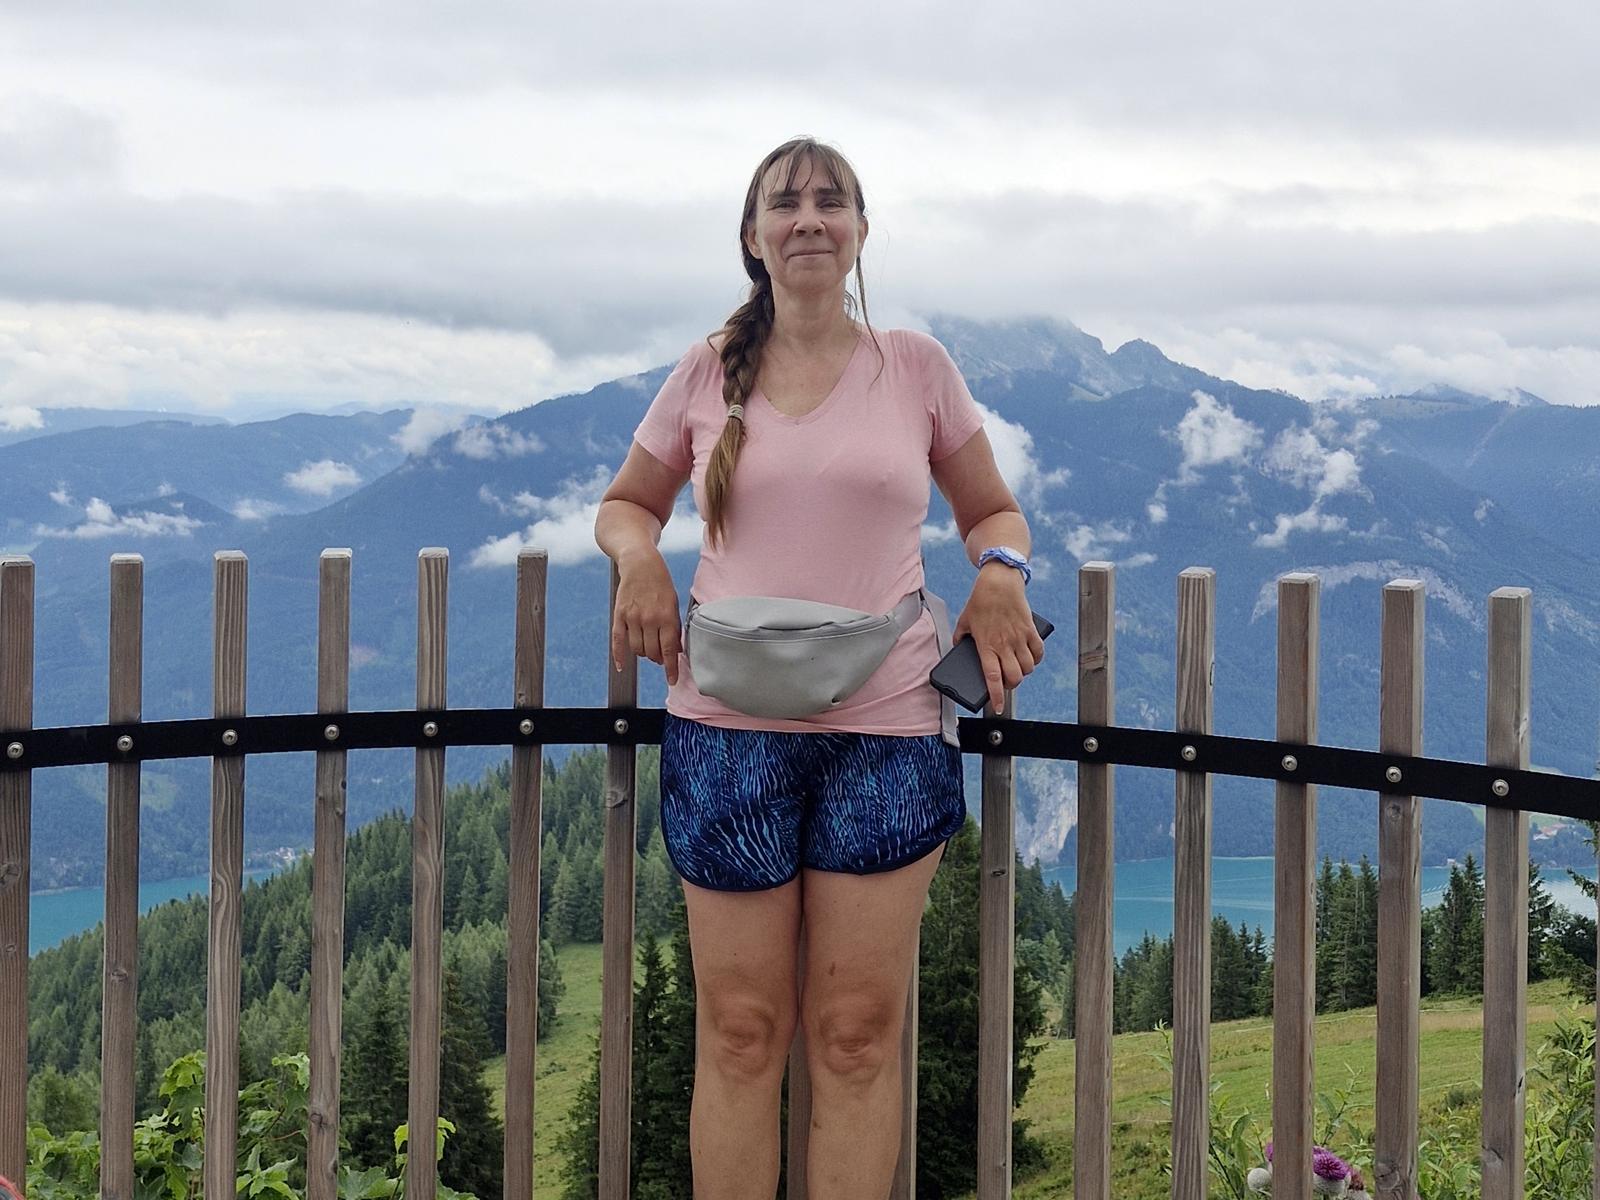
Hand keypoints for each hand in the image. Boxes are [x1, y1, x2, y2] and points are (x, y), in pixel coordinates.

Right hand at [611, 550, 681, 684]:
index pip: (668, 650)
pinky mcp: (619, 615)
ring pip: (637, 649)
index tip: (672, 680)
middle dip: (658, 658)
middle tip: (660, 654)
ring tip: (648, 646)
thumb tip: (674, 649)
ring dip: (644, 653)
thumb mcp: (674, 603)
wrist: (640, 563)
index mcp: (666, 616)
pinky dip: (619, 656)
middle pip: (652, 653)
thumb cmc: (661, 582)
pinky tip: (622, 666)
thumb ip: (673, 626)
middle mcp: (649, 619)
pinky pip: (618, 641)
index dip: (671, 668)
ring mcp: (632, 618)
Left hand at [953, 564, 1044, 712]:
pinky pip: (1038, 652)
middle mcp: (1004, 644)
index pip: (992, 677)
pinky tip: (1030, 658)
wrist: (999, 582)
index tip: (998, 707)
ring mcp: (1019, 637)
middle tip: (1006, 683)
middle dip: (1011, 686)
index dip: (996, 696)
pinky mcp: (1030, 630)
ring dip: (1023, 673)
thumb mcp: (964, 621)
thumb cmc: (980, 600)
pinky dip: (1036, 659)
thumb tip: (958, 648)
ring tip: (1016, 668)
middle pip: (1014, 677)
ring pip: (1028, 668)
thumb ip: (961, 637)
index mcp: (986, 645)